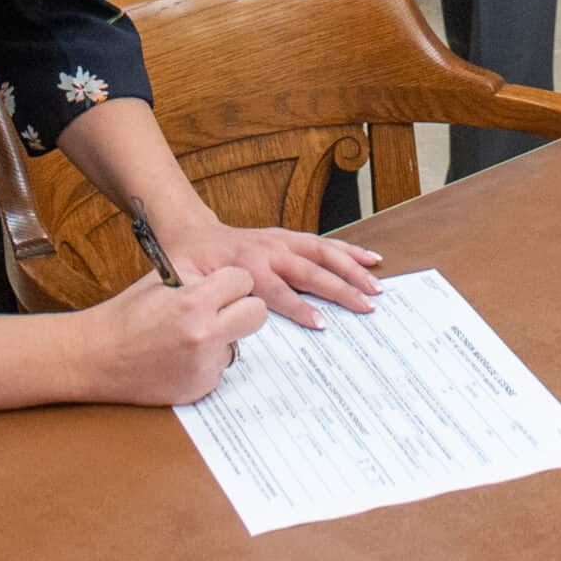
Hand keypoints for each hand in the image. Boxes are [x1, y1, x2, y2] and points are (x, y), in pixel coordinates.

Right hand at [68, 266, 268, 405]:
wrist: (97, 357)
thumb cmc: (127, 315)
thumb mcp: (162, 281)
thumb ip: (201, 278)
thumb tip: (234, 277)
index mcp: (193, 303)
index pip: (243, 281)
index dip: (231, 281)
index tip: (221, 285)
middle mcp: (204, 337)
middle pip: (256, 314)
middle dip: (242, 307)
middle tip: (222, 308)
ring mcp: (204, 366)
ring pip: (237, 342)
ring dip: (222, 337)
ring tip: (187, 336)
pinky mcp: (200, 388)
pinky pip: (221, 366)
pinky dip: (208, 360)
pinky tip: (180, 356)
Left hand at [160, 217, 383, 329]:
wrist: (192, 234)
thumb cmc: (190, 264)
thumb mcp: (185, 284)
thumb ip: (200, 302)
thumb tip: (215, 326)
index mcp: (247, 266)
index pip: (279, 291)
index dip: (299, 308)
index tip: (322, 324)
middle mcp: (269, 251)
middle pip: (310, 271)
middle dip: (340, 289)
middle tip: (365, 307)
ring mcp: (282, 241)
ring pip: (323, 252)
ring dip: (351, 268)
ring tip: (376, 285)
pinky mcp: (289, 238)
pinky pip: (323, 243)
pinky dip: (349, 250)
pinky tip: (370, 258)